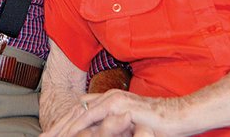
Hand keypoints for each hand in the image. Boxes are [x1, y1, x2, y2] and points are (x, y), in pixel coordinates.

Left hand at [41, 90, 180, 136]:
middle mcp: (110, 97)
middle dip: (59, 128)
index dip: (62, 124)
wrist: (181, 117)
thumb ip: (112, 127)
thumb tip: (95, 133)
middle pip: (77, 113)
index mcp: (108, 99)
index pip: (78, 111)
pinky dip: (86, 131)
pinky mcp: (125, 110)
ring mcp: (117, 102)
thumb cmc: (156, 124)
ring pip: (85, 118)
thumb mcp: (127, 126)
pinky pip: (100, 122)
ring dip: (68, 130)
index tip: (47, 135)